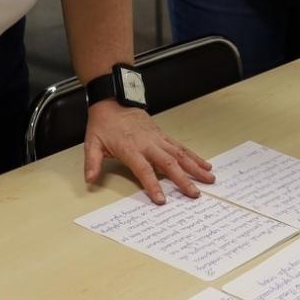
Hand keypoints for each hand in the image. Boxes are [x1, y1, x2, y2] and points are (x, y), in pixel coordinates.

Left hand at [84, 101, 214, 202]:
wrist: (113, 101)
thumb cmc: (103, 123)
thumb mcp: (92, 143)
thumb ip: (93, 162)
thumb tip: (90, 179)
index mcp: (130, 148)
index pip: (144, 169)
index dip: (153, 184)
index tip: (162, 199)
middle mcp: (148, 144)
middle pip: (168, 163)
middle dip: (183, 179)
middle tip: (195, 193)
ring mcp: (158, 139)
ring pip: (180, 154)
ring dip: (195, 167)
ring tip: (210, 179)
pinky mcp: (163, 135)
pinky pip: (181, 147)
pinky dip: (194, 156)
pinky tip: (205, 164)